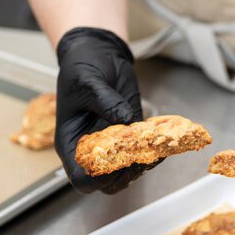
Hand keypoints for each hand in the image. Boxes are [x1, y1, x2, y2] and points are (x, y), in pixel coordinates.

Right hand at [56, 26, 150, 194]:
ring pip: (127, 172)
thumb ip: (105, 101)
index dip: (97, 178)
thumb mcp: (87, 82)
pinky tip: (164, 142)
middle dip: (125, 174)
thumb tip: (125, 119)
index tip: (114, 162)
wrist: (98, 53)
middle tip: (140, 156)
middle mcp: (91, 148)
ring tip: (155, 148)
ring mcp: (112, 143)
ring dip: (142, 165)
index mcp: (71, 142)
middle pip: (106, 182)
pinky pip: (143, 153)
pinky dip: (155, 152)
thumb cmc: (81, 68)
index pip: (81, 177)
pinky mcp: (130, 133)